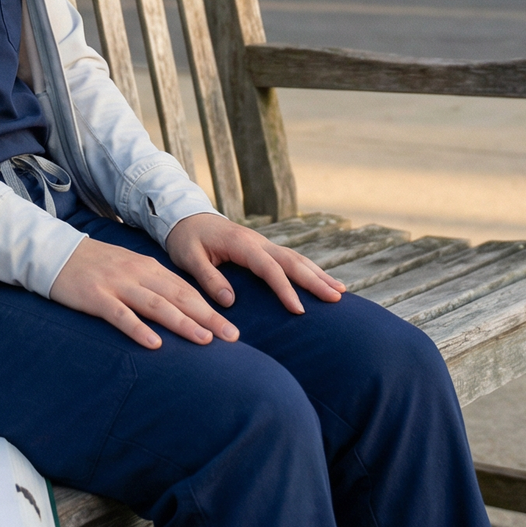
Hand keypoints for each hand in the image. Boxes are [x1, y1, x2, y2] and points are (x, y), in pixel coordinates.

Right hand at [49, 236, 241, 350]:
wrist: (57, 253)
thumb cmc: (97, 267)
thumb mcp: (130, 269)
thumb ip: (154, 286)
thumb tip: (182, 308)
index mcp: (149, 268)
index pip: (186, 290)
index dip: (211, 309)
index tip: (232, 330)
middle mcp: (138, 274)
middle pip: (179, 297)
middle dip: (207, 318)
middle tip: (232, 337)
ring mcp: (117, 284)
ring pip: (156, 305)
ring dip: (181, 323)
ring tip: (204, 340)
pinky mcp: (96, 296)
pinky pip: (120, 315)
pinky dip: (138, 329)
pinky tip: (153, 344)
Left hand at [164, 213, 344, 316]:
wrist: (185, 217)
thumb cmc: (186, 239)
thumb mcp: (189, 259)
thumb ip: (208, 278)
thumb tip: (230, 301)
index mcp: (241, 244)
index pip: (269, 268)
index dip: (285, 289)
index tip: (299, 309)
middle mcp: (258, 242)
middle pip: (292, 261)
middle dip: (315, 280)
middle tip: (337, 298)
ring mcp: (263, 243)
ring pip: (297, 258)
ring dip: (319, 274)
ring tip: (340, 291)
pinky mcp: (263, 248)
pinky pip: (291, 259)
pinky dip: (309, 269)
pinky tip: (323, 280)